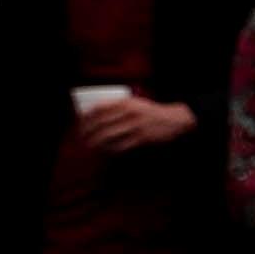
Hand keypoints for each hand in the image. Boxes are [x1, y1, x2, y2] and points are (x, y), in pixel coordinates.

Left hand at [74, 92, 191, 155]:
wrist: (174, 119)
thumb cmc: (151, 112)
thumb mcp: (135, 102)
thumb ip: (118, 105)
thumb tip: (96, 112)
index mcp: (125, 102)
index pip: (98, 109)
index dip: (86, 118)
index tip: (80, 124)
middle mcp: (129, 113)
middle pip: (101, 124)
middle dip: (88, 133)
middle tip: (82, 138)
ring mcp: (135, 126)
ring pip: (109, 136)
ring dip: (97, 143)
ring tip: (91, 146)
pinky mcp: (142, 138)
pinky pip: (121, 146)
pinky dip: (111, 149)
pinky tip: (106, 151)